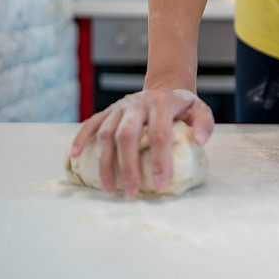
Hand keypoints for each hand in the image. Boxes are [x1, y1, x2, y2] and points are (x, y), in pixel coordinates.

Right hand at [69, 88, 213, 195]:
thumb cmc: (183, 106)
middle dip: (128, 166)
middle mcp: (138, 104)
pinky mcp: (109, 110)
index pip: (159, 134)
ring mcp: (121, 107)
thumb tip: (199, 142)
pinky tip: (74, 156)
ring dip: (105, 162)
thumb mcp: (200, 109)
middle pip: (127, 136)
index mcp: (162, 104)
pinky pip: (91, 123)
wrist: (166, 86)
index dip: (159, 160)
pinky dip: (81, 138)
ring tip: (109, 188)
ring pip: (106, 133)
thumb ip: (204, 123)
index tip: (160, 184)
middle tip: (132, 191)